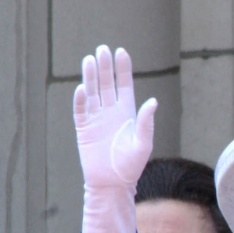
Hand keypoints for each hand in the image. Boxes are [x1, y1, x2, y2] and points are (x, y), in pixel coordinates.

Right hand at [74, 45, 155, 188]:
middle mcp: (111, 112)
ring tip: (90, 59)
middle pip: (106, 84)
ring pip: (92, 93)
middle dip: (105, 67)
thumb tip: (152, 101)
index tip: (121, 52)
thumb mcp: (143, 143)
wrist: (113, 183)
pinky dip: (80, 100)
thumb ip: (146, 122)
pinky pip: (80, 110)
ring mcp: (96, 119)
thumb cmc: (131, 166)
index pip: (124, 85)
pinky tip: (82, 87)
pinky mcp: (83, 129)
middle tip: (102, 49)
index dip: (122, 69)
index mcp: (127, 113)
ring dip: (91, 77)